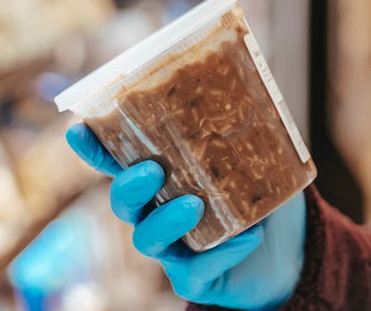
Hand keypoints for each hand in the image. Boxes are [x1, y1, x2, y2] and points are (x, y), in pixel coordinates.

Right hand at [66, 124, 306, 308]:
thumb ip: (248, 130)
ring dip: (166, 220)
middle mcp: (157, 211)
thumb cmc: (264, 194)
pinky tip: (249, 237)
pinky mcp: (194, 278)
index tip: (78, 129)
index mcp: (164, 176)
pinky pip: (196, 270)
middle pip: (124, 202)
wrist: (291, 249)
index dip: (96, 148)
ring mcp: (173, 247)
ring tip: (195, 205)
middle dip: (129, 186)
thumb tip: (250, 93)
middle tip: (152, 172)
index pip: (121, 161)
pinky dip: (222, 253)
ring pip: (148, 239)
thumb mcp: (261, 155)